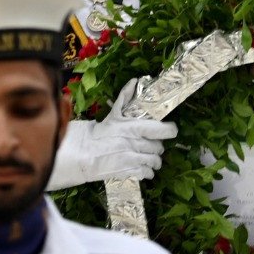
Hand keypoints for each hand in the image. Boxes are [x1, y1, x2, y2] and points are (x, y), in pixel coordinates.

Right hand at [48, 80, 177, 189]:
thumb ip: (125, 97)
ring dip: (153, 160)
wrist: (83, 153)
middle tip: (149, 145)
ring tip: (147, 157)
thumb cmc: (100, 132)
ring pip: (155, 161)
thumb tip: (135, 80)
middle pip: (159, 147)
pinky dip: (147, 171)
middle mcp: (135, 143)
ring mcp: (132, 159)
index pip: (163, 130)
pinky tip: (141, 167)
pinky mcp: (129, 172)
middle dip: (156, 146)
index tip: (170, 130)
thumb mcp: (113, 113)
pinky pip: (148, 173)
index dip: (170, 130)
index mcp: (133, 127)